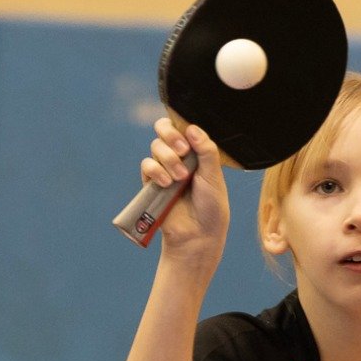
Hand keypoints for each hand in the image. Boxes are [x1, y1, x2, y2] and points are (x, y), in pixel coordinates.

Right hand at [140, 117, 229, 272]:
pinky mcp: (151, 183)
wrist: (198, 234)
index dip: (181, 126)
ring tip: (180, 178)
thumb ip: (206, 150)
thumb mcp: (213, 176)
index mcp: (196, 152)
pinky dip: (155, 170)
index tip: (189, 141)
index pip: (183, 127)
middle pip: (163, 129)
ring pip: (156, 147)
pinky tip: (166, 183)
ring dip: (168, 159)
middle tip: (183, 150)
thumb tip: (192, 128)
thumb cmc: (211, 207)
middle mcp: (179, 157)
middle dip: (171, 136)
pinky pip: (146, 165)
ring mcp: (164, 169)